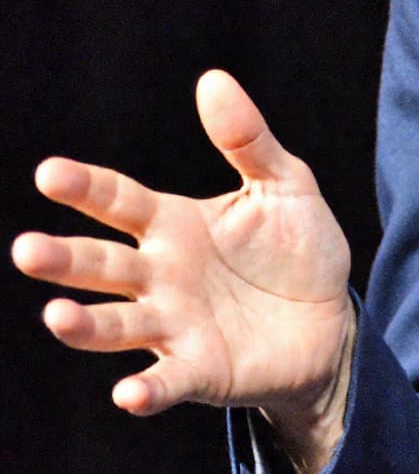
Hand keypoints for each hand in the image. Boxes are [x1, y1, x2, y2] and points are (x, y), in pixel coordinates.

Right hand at [12, 71, 354, 460]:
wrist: (333, 321)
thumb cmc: (299, 249)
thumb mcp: (285, 185)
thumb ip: (247, 139)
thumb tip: (213, 80)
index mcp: (173, 224)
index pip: (118, 201)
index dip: (85, 187)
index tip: (49, 173)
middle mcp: (159, 276)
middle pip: (100, 266)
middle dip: (63, 259)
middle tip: (27, 250)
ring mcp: (174, 326)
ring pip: (116, 326)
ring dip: (85, 325)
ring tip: (57, 316)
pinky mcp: (200, 371)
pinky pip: (166, 381)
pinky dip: (146, 390)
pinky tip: (129, 393)